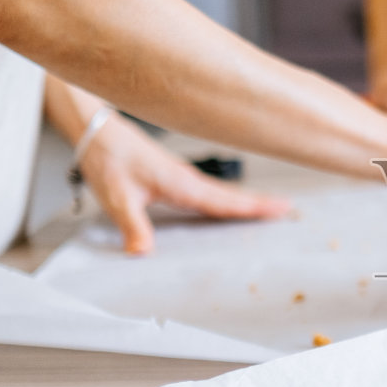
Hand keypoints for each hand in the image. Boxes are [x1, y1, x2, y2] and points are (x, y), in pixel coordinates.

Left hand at [77, 116, 287, 254]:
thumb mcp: (117, 197)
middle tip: (290, 211)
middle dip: (262, 204)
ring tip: (271, 209)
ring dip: (248, 201)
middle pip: (233, 197)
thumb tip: (142, 253)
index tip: (283, 209)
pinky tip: (230, 206)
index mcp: (181, 185)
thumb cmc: (108, 160)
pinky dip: (228, 198)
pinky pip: (211, 191)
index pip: (225, 201)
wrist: (96, 133)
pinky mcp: (176, 177)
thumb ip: (133, 226)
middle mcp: (188, 180)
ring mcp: (184, 178)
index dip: (255, 208)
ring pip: (224, 193)